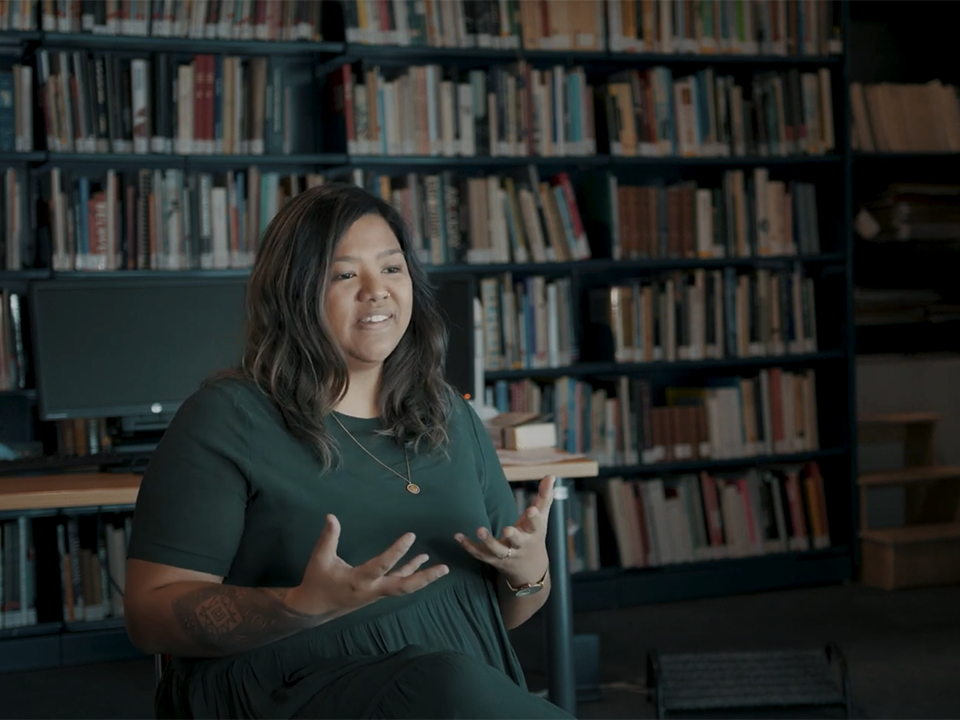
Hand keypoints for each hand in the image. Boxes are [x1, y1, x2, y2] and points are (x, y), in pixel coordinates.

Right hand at [286, 514, 448, 617]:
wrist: (315, 607)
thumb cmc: (318, 581)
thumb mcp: (320, 559)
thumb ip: (328, 538)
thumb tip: (331, 516)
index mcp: (358, 580)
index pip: (381, 565)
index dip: (397, 551)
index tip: (411, 535)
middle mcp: (372, 589)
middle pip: (403, 586)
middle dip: (424, 578)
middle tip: (444, 569)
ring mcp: (377, 593)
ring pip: (404, 587)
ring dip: (423, 577)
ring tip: (442, 568)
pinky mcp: (378, 591)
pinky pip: (398, 582)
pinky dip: (410, 572)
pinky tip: (422, 560)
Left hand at [455, 475, 554, 586]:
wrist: (529, 570)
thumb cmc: (534, 536)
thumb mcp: (542, 519)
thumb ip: (544, 497)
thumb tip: (551, 475)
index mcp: (534, 534)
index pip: (536, 525)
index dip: (534, 518)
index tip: (532, 509)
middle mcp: (520, 546)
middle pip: (517, 541)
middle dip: (513, 536)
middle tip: (507, 530)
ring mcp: (506, 555)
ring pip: (496, 550)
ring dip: (487, 541)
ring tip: (479, 529)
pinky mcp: (492, 560)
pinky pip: (479, 554)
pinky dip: (468, 546)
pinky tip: (458, 536)